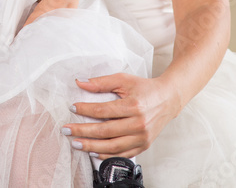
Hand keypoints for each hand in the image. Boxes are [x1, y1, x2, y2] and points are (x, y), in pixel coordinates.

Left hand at [63, 72, 180, 157]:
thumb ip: (101, 82)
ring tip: (76, 143)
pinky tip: (93, 152)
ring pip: (112, 146)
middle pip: (105, 131)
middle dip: (83, 131)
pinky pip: (122, 154)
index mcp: (133, 106)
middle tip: (67, 130)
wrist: (168, 99)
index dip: (85, 110)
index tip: (72, 108)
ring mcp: (142, 137)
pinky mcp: (144, 145)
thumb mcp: (124, 80)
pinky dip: (106, 155)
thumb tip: (80, 82)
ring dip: (91, 146)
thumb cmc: (145, 89)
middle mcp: (139, 124)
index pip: (103, 110)